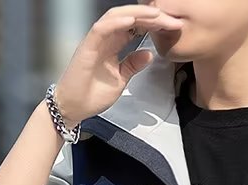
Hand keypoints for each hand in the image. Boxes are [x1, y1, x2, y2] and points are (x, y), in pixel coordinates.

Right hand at [53, 4, 183, 126]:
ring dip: (136, 14)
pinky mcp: (87, 47)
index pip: (136, 27)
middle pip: (129, 18)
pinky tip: (132, 21)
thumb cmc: (93, 94)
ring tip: (155, 14)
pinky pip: (102, 29)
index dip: (154, 24)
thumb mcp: (121, 79)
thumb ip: (133, 64)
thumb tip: (150, 54)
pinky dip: (117, 23)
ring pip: (116, 17)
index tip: (172, 27)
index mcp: (113, 44)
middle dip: (150, 17)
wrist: (74, 107)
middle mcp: (105, 38)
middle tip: (171, 18)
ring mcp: (95, 41)